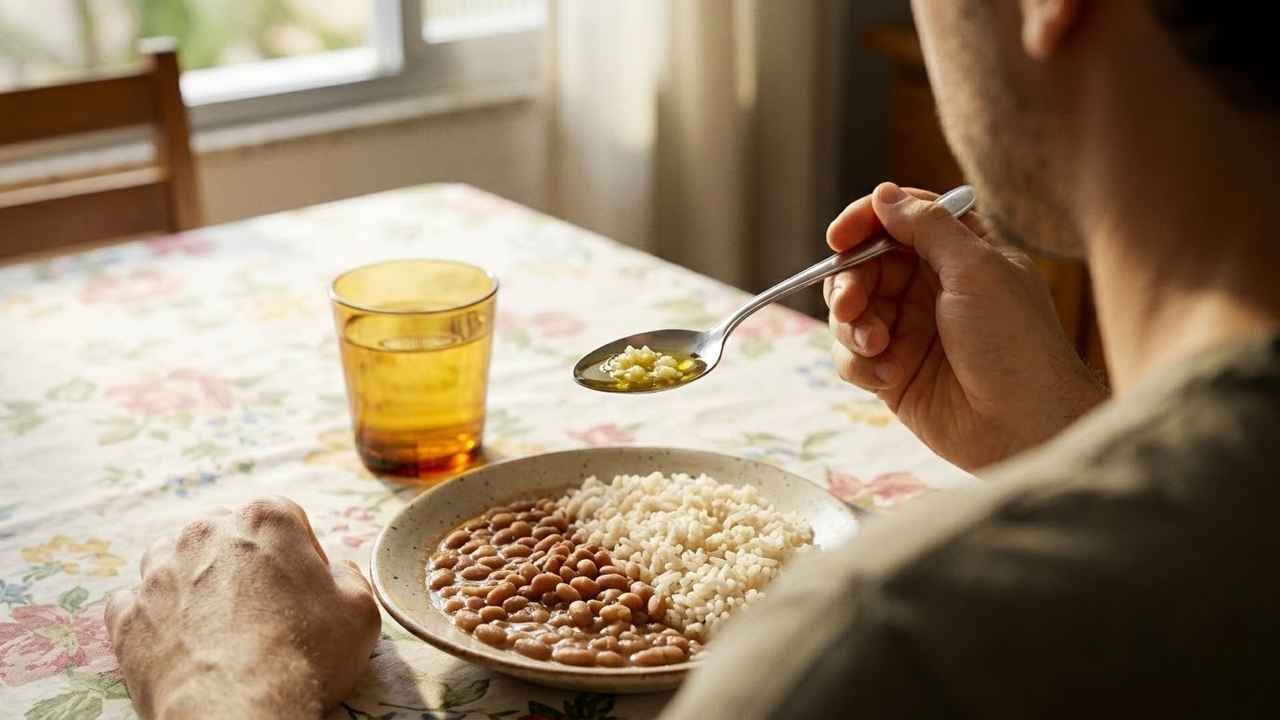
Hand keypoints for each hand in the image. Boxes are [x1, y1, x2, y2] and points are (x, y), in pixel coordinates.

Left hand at [105, 497, 381, 718]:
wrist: (238, 712)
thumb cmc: (306, 657)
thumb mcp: (360, 611)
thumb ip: (347, 577)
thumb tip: (334, 572)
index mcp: (265, 519)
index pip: (285, 519)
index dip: (300, 555)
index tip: (306, 589)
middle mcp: (205, 533)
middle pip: (226, 533)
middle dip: (244, 563)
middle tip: (266, 608)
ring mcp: (158, 573)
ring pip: (173, 559)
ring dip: (193, 580)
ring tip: (217, 622)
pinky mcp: (127, 616)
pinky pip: (136, 602)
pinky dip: (154, 616)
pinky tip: (180, 639)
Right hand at [824, 183, 1107, 469]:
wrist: (1024, 426)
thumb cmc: (1016, 344)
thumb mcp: (977, 269)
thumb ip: (927, 226)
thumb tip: (885, 194)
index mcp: (958, 254)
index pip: (899, 219)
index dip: (865, 222)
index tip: (840, 238)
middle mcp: (930, 288)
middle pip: (863, 265)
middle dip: (849, 282)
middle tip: (850, 304)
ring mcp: (909, 331)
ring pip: (850, 311)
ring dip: (852, 326)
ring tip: (877, 346)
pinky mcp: (892, 373)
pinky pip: (850, 356)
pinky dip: (859, 363)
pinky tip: (889, 377)